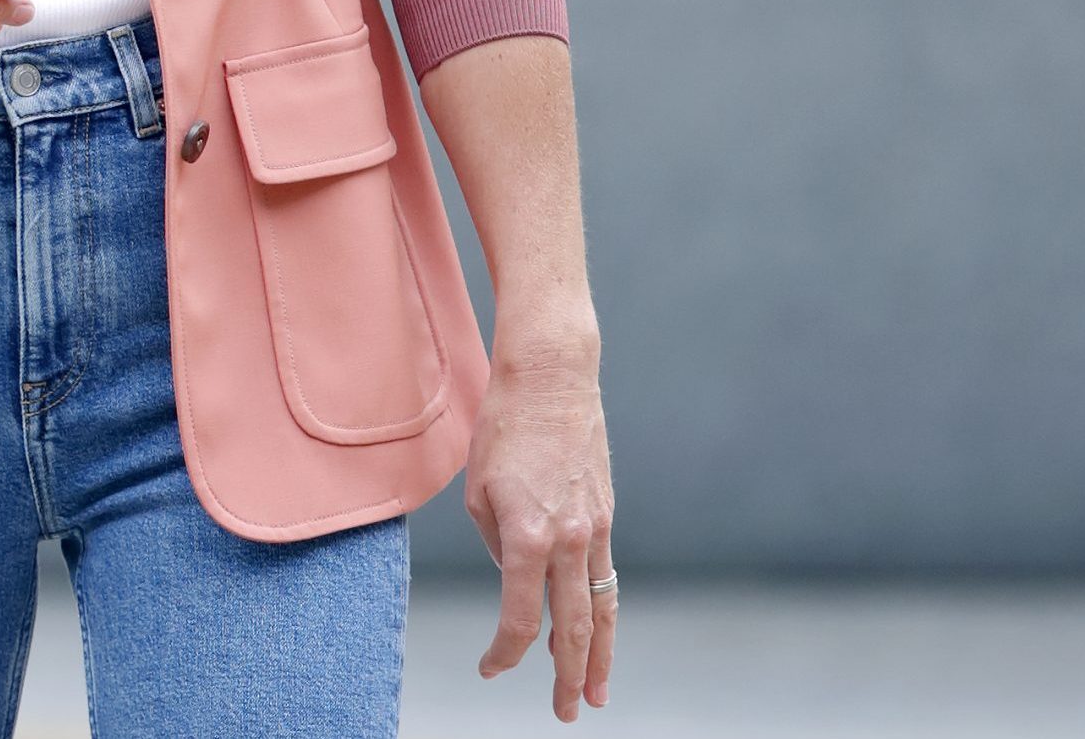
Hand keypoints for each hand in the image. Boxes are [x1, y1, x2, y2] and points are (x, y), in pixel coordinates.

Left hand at [464, 346, 616, 719]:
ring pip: (600, 610)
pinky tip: (598, 633)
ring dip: (597, 657)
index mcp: (526, 536)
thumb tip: (514, 571)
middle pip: (571, 628)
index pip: (521, 618)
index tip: (491, 668)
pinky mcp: (605, 515)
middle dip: (565, 676)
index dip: (505, 653)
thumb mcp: (479, 488)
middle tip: (562, 712)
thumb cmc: (503, 426)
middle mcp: (567, 540)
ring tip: (594, 695)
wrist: (551, 378)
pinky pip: (605, 577)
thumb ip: (496, 540)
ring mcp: (593, 529)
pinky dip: (603, 612)